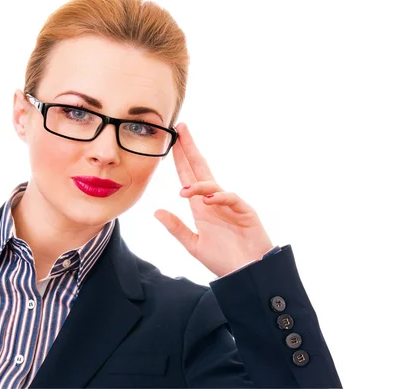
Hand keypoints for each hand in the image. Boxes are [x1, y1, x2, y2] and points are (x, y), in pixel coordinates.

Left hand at [154, 123, 273, 277]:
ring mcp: (230, 204)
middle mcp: (215, 201)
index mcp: (201, 207)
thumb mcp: (194, 245)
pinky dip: (219, 197)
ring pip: (213, 184)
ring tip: (185, 192)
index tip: (171, 141)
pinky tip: (209, 200)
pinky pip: (231, 198)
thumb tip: (156, 211)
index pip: (188, 177)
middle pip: (201, 169)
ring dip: (198, 185)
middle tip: (181, 128)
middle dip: (190, 149)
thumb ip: (176, 228)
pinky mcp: (245, 211)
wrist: (247, 274)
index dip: (180, 159)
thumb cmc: (224, 260)